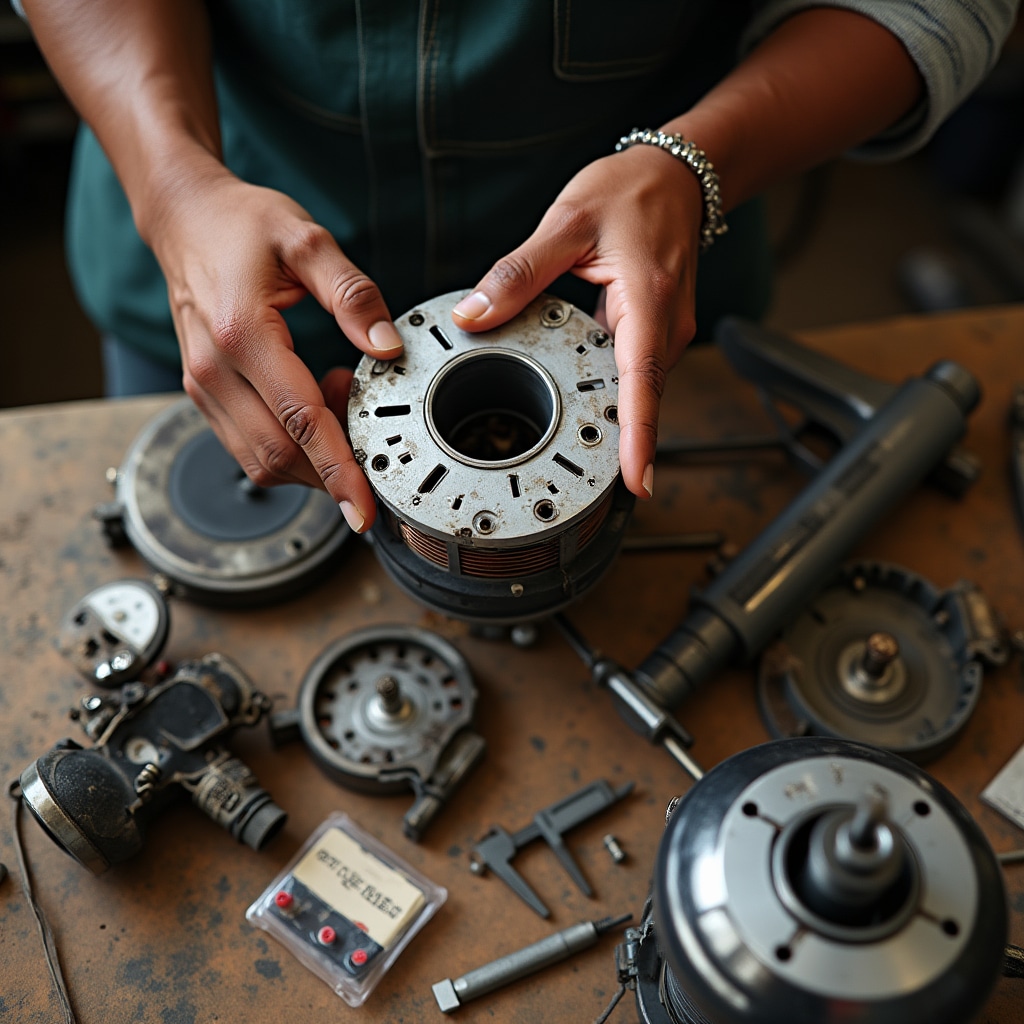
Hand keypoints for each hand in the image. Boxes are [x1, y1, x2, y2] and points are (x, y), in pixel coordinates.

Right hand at [147, 167, 400, 531]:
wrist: (184, 218)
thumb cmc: (243, 225)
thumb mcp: (308, 241)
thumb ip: (353, 295)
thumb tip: (388, 348)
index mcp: (242, 334)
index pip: (300, 422)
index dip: (338, 471)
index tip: (364, 510)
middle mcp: (214, 370)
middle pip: (280, 456)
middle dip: (333, 465)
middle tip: (368, 423)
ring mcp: (203, 387)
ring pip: (262, 460)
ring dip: (312, 455)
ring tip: (339, 398)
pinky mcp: (204, 394)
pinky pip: (249, 444)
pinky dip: (290, 443)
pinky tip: (312, 402)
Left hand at [451, 144, 704, 498]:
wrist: (679, 173)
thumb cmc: (631, 191)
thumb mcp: (567, 221)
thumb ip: (518, 273)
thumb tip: (474, 315)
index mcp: (646, 302)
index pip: (643, 384)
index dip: (640, 438)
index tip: (636, 482)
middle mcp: (664, 327)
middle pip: (640, 399)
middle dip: (616, 444)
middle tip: (577, 480)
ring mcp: (664, 333)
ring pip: (637, 390)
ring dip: (609, 418)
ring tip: (574, 451)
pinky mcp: (655, 333)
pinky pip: (633, 374)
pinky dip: (609, 391)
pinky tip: (581, 399)